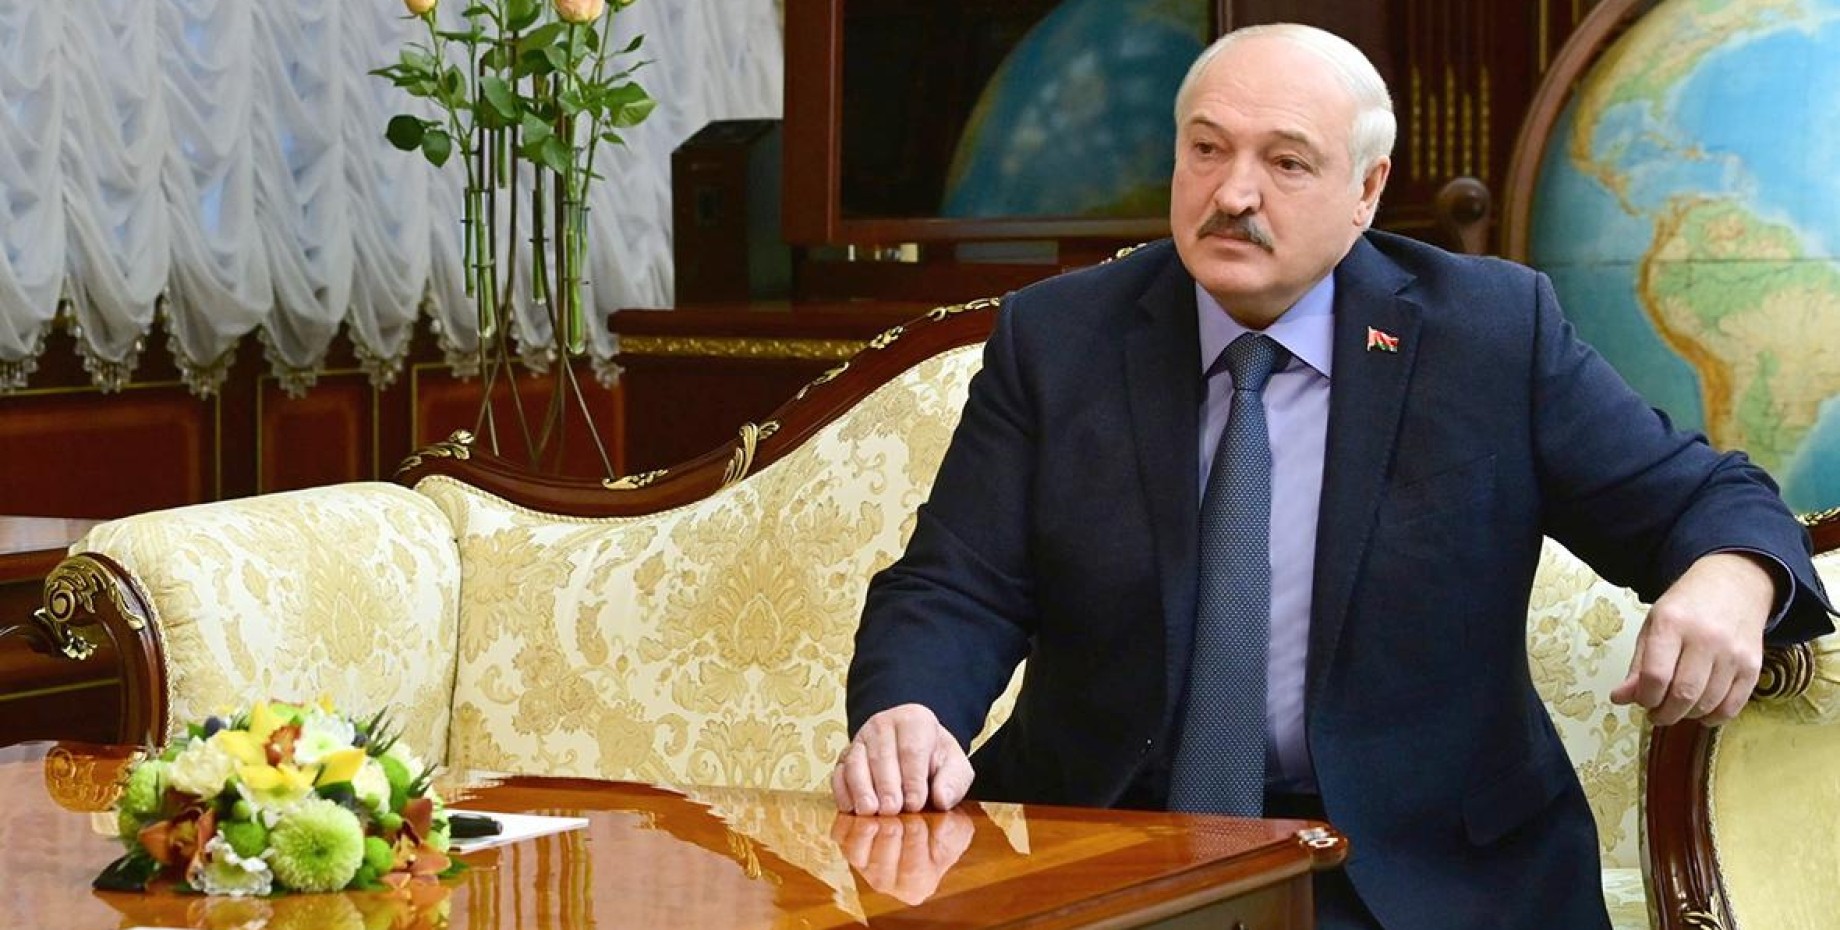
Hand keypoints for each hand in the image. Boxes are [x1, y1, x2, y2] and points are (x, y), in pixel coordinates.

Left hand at [830, 808, 974, 904]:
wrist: (919, 796)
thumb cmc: (941, 812)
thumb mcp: (959, 812)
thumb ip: (953, 815)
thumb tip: (942, 804)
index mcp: (919, 881)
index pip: (912, 874)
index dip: (914, 847)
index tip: (918, 823)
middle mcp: (888, 879)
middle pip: (881, 870)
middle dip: (888, 839)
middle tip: (896, 814)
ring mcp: (864, 862)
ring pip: (857, 854)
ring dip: (865, 832)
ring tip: (877, 810)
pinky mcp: (846, 840)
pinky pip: (840, 833)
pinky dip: (849, 818)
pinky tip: (864, 801)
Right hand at [831, 703, 973, 814]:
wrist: (916, 750)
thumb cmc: (935, 760)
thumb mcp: (956, 767)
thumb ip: (954, 781)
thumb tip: (942, 798)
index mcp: (914, 720)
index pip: (911, 749)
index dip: (913, 778)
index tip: (916, 803)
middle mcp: (882, 724)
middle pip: (881, 755)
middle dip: (886, 785)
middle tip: (891, 810)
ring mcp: (860, 739)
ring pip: (855, 761)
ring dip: (861, 788)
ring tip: (870, 811)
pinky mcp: (844, 757)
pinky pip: (838, 772)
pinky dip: (842, 790)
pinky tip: (851, 808)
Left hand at [1610, 552, 1777, 725]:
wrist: (1734, 586)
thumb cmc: (1687, 607)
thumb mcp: (1653, 625)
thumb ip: (1638, 665)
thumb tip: (1620, 698)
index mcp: (1671, 623)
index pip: (1655, 675)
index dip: (1645, 698)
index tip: (1642, 702)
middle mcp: (1705, 638)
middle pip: (1683, 694)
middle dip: (1665, 714)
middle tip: (1657, 714)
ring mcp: (1733, 653)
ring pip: (1707, 703)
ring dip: (1687, 715)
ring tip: (1677, 707)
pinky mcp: (1753, 666)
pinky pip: (1732, 706)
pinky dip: (1713, 717)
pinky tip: (1701, 710)